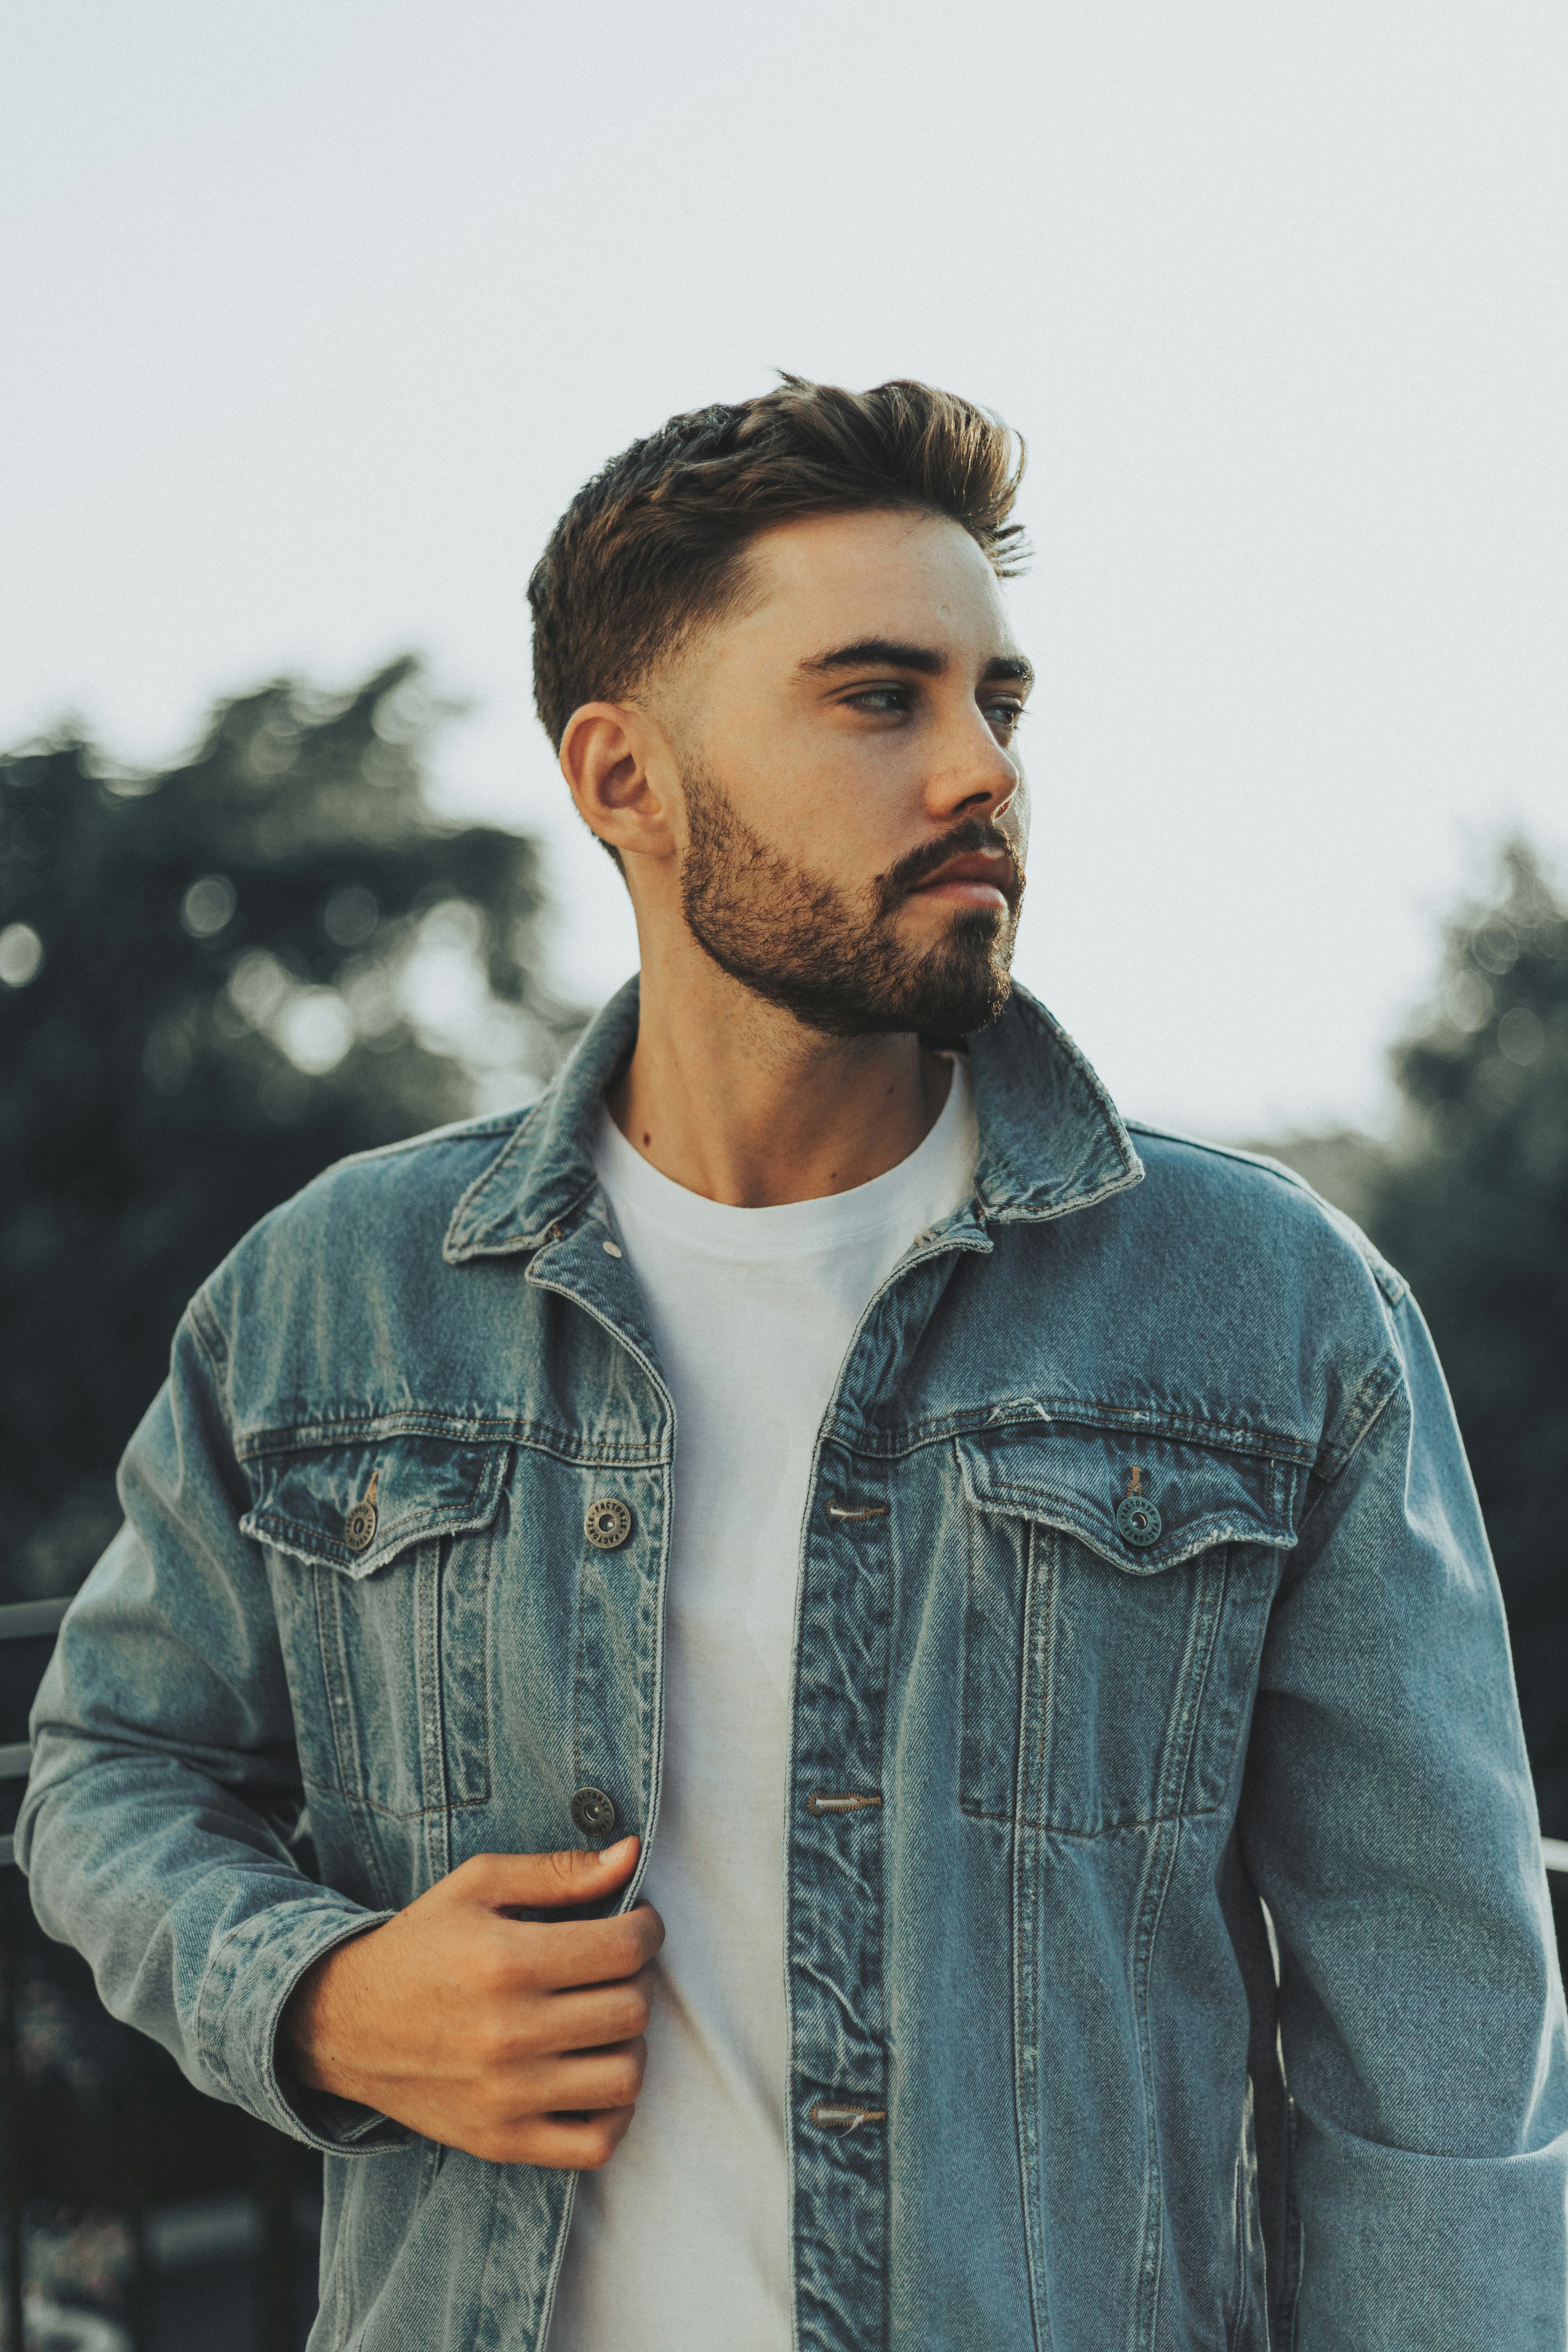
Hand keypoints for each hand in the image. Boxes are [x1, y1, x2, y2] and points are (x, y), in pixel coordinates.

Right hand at [279, 1837, 661, 2168]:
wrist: (345, 2023)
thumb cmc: (420, 1945)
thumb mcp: (477, 1885)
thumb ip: (558, 1871)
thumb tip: (630, 1854)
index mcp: (506, 1962)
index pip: (624, 1950)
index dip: (647, 1929)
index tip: (635, 1923)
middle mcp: (509, 2034)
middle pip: (631, 2010)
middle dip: (640, 1979)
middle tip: (616, 1967)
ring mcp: (507, 2097)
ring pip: (624, 2078)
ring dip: (631, 2043)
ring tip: (605, 2018)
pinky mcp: (501, 2141)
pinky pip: (595, 2145)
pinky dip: (614, 2114)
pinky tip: (594, 2073)